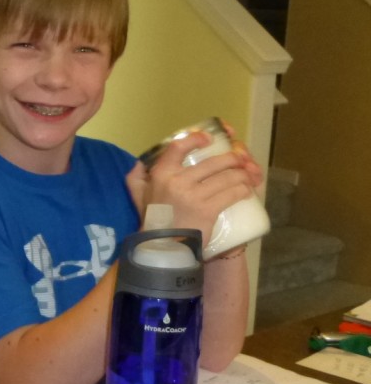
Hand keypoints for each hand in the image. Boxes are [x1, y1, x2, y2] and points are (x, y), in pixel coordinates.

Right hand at [131, 131, 258, 245]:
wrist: (162, 245)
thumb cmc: (152, 219)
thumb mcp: (138, 195)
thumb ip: (136, 178)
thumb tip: (139, 163)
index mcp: (161, 174)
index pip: (179, 146)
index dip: (197, 138)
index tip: (209, 139)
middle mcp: (177, 181)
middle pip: (215, 162)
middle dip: (233, 159)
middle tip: (240, 161)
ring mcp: (193, 196)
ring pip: (228, 177)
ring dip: (243, 175)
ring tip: (247, 176)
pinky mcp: (207, 210)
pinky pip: (232, 194)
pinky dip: (243, 190)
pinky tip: (245, 191)